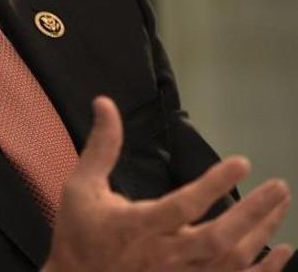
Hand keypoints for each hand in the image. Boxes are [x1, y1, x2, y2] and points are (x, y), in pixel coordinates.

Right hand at [43, 97, 291, 271]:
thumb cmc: (80, 230)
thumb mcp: (81, 184)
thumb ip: (101, 146)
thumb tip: (105, 103)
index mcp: (136, 227)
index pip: (182, 206)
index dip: (213, 186)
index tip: (241, 163)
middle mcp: (162, 255)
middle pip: (218, 239)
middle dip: (253, 214)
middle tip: (278, 187)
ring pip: (230, 261)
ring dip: (260, 233)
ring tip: (279, 205)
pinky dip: (263, 270)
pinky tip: (282, 252)